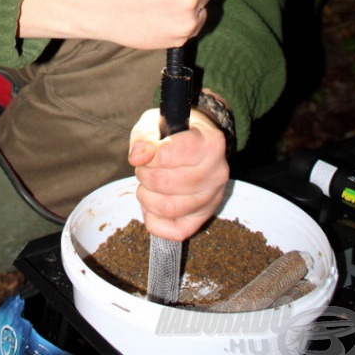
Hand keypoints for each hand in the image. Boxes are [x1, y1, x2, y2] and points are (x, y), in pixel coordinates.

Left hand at [128, 107, 229, 241]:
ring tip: (146, 185)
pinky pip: (176, 232)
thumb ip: (144, 137)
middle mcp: (217, 172)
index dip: (148, 156)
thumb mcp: (156, 122)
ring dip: (146, 197)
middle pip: (166, 183)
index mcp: (211, 143)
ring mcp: (213, 198)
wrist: (198, 143)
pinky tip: (153, 203)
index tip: (144, 153)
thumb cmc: (174, 132)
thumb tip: (137, 157)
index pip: (169, 154)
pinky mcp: (204, 217)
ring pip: (170, 208)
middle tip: (143, 168)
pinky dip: (155, 221)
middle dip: (144, 175)